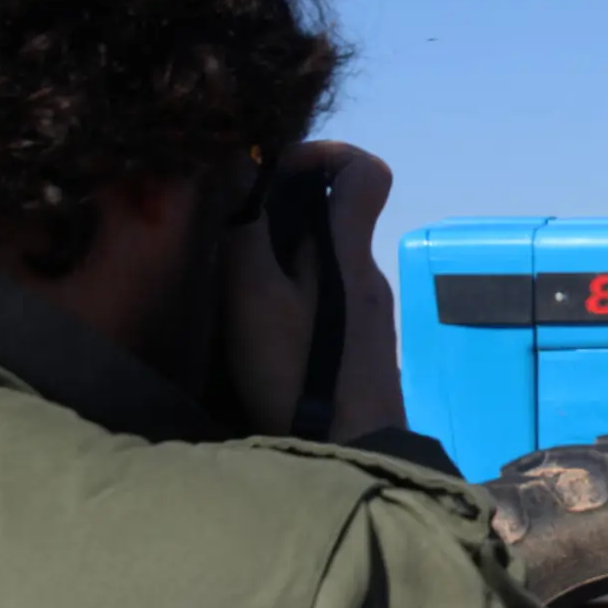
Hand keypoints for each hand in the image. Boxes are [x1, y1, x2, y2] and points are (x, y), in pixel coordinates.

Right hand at [221, 141, 406, 442]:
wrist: (352, 451)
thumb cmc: (301, 374)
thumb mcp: (255, 300)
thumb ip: (247, 232)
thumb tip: (242, 166)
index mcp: (350, 251)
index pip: (369, 172)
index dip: (326, 156)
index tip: (277, 175)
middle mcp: (368, 272)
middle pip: (338, 214)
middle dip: (286, 212)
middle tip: (236, 237)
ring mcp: (371, 310)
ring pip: (328, 258)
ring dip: (285, 258)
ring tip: (238, 287)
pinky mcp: (363, 343)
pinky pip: (329, 294)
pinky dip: (296, 294)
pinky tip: (263, 327)